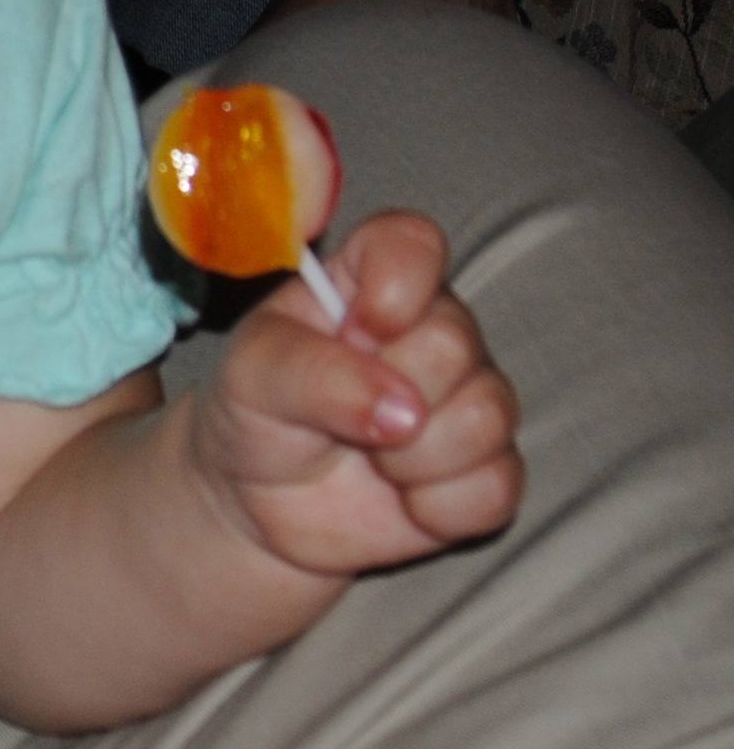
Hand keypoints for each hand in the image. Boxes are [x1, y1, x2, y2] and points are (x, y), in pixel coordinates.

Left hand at [187, 211, 521, 576]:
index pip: (414, 242)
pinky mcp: (490, 469)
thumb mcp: (251, 376)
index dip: (397, 286)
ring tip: (367, 456)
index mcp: (367, 282)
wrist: (259, 504)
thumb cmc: (254, 416)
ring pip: (486, 416)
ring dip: (410, 457)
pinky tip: (401, 498)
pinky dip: (437, 506)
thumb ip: (311, 371)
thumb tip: (403, 409)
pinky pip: (495, 487)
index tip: (358, 332)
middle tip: (337, 415)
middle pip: (453, 343)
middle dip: (386, 394)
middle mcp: (432, 330)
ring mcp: (470, 399)